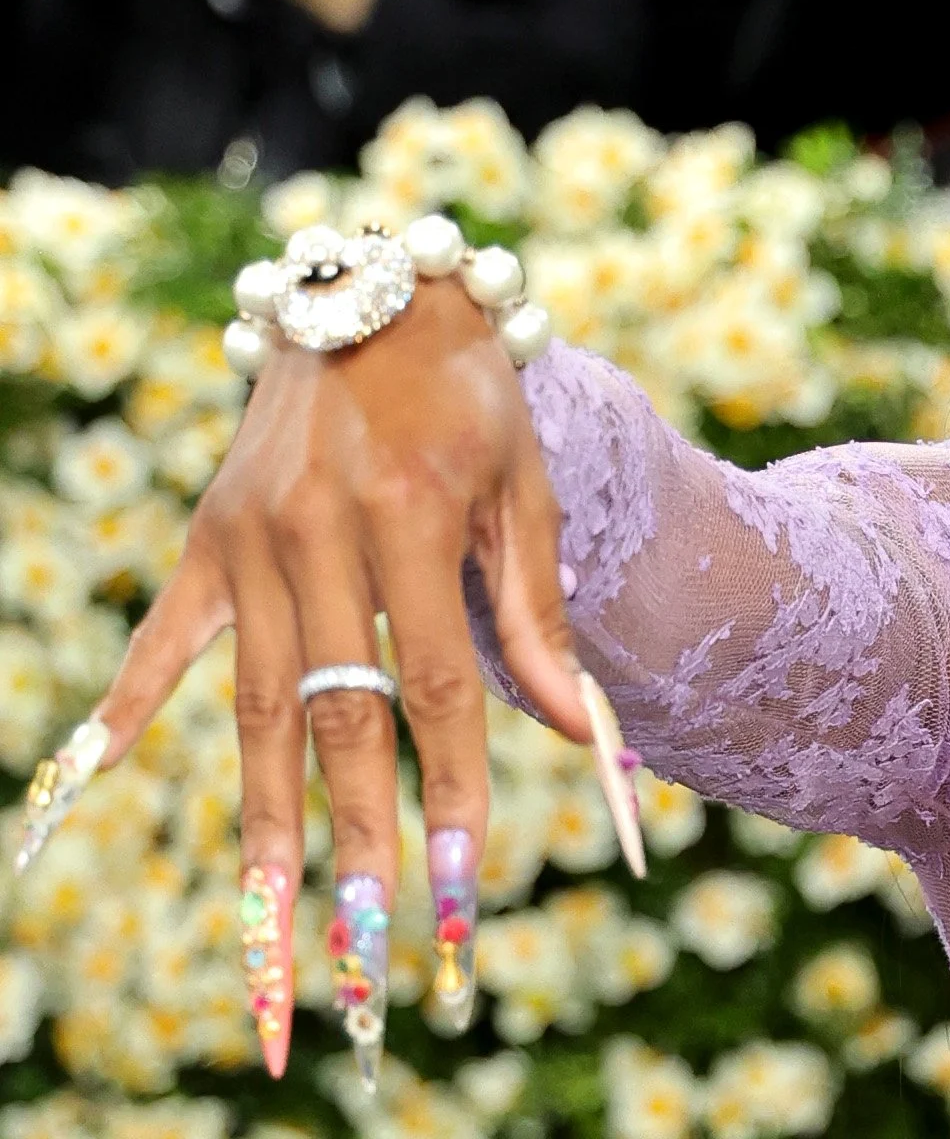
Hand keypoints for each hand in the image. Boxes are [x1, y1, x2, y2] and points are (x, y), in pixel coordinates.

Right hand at [52, 283, 600, 1074]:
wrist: (375, 298)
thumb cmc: (472, 395)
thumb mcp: (524, 486)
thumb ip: (536, 613)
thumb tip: (575, 734)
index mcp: (413, 514)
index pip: (437, 685)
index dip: (452, 788)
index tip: (458, 884)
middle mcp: (318, 531)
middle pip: (342, 716)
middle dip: (363, 837)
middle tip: (372, 944)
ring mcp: (248, 538)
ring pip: (257, 705)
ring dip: (267, 819)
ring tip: (274, 921)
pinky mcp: (204, 538)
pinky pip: (166, 640)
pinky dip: (127, 711)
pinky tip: (81, 788)